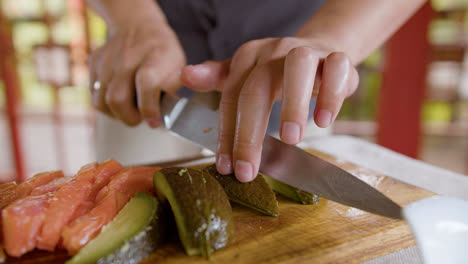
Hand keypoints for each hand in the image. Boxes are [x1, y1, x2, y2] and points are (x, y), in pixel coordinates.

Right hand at [89, 17, 184, 126]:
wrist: (138, 25)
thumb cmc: (162, 53)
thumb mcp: (178, 67)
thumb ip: (172, 91)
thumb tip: (161, 115)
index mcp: (155, 57)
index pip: (147, 84)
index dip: (149, 108)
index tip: (154, 122)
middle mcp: (128, 57)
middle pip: (117, 98)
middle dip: (129, 118)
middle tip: (140, 118)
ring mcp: (108, 59)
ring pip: (101, 101)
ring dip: (116, 114)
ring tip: (129, 112)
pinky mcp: (94, 62)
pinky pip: (94, 94)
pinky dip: (106, 105)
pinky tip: (120, 102)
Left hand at [181, 37, 358, 181]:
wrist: (318, 50)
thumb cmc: (277, 71)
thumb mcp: (244, 74)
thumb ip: (217, 79)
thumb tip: (185, 75)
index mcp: (248, 58)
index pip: (232, 97)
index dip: (227, 133)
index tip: (226, 167)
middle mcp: (273, 51)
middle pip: (257, 88)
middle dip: (250, 133)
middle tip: (248, 169)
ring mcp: (306, 51)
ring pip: (298, 68)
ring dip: (293, 105)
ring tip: (291, 139)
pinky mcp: (335, 58)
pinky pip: (336, 69)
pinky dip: (330, 95)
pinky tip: (324, 121)